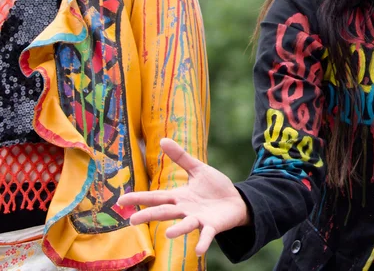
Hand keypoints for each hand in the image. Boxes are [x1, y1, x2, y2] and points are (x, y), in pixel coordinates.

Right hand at [117, 138, 249, 255]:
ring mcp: (198, 219)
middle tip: (132, 220)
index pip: (156, 196)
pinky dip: (203, 242)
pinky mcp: (212, 226)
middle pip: (165, 212)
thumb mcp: (197, 169)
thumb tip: (162, 139)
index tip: (121, 201)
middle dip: (150, 215)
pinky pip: (206, 235)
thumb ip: (180, 157)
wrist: (235, 200)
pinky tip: (199, 251)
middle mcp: (185, 210)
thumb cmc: (214, 187)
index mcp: (179, 196)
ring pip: (185, 224)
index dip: (139, 198)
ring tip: (168, 234)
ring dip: (178, 230)